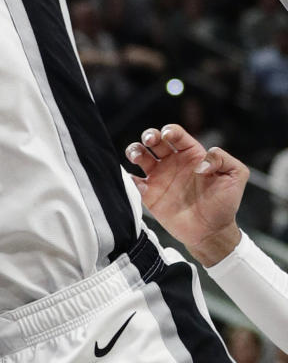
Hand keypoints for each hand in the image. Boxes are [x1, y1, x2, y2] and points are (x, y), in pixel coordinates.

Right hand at [125, 123, 246, 265]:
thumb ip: (223, 159)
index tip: (167, 136)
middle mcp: (173, 163)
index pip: (176, 135)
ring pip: (140, 156)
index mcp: (191, 154)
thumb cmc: (225, 203)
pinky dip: (128, 178)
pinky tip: (130, 176)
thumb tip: (201, 163)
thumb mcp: (236, 175)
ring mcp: (159, 178)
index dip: (170, 131)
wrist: (212, 231)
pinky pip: (134, 182)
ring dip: (134, 151)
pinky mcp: (149, 195)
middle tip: (148, 141)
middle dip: (149, 136)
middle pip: (154, 141)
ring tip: (136, 155)